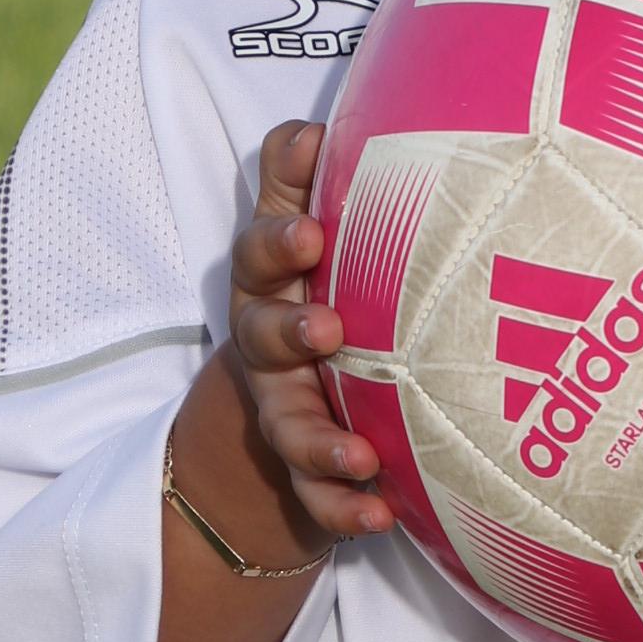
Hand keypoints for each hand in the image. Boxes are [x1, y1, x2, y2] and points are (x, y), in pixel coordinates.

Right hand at [220, 119, 394, 542]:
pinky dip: (346, 507)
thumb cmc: (325, 284)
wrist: (306, 391)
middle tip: (327, 329)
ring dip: (320, 439)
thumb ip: (306, 176)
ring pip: (290, 426)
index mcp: (273, 281)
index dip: (278, 236)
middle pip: (261, 336)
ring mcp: (288, 408)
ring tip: (358, 453)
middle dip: (289, 331)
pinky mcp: (312, 469)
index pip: (261, 250)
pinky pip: (321, 495)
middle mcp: (270, 346)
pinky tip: (381, 513)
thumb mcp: (312, 225)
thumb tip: (315, 127)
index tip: (311, 232)